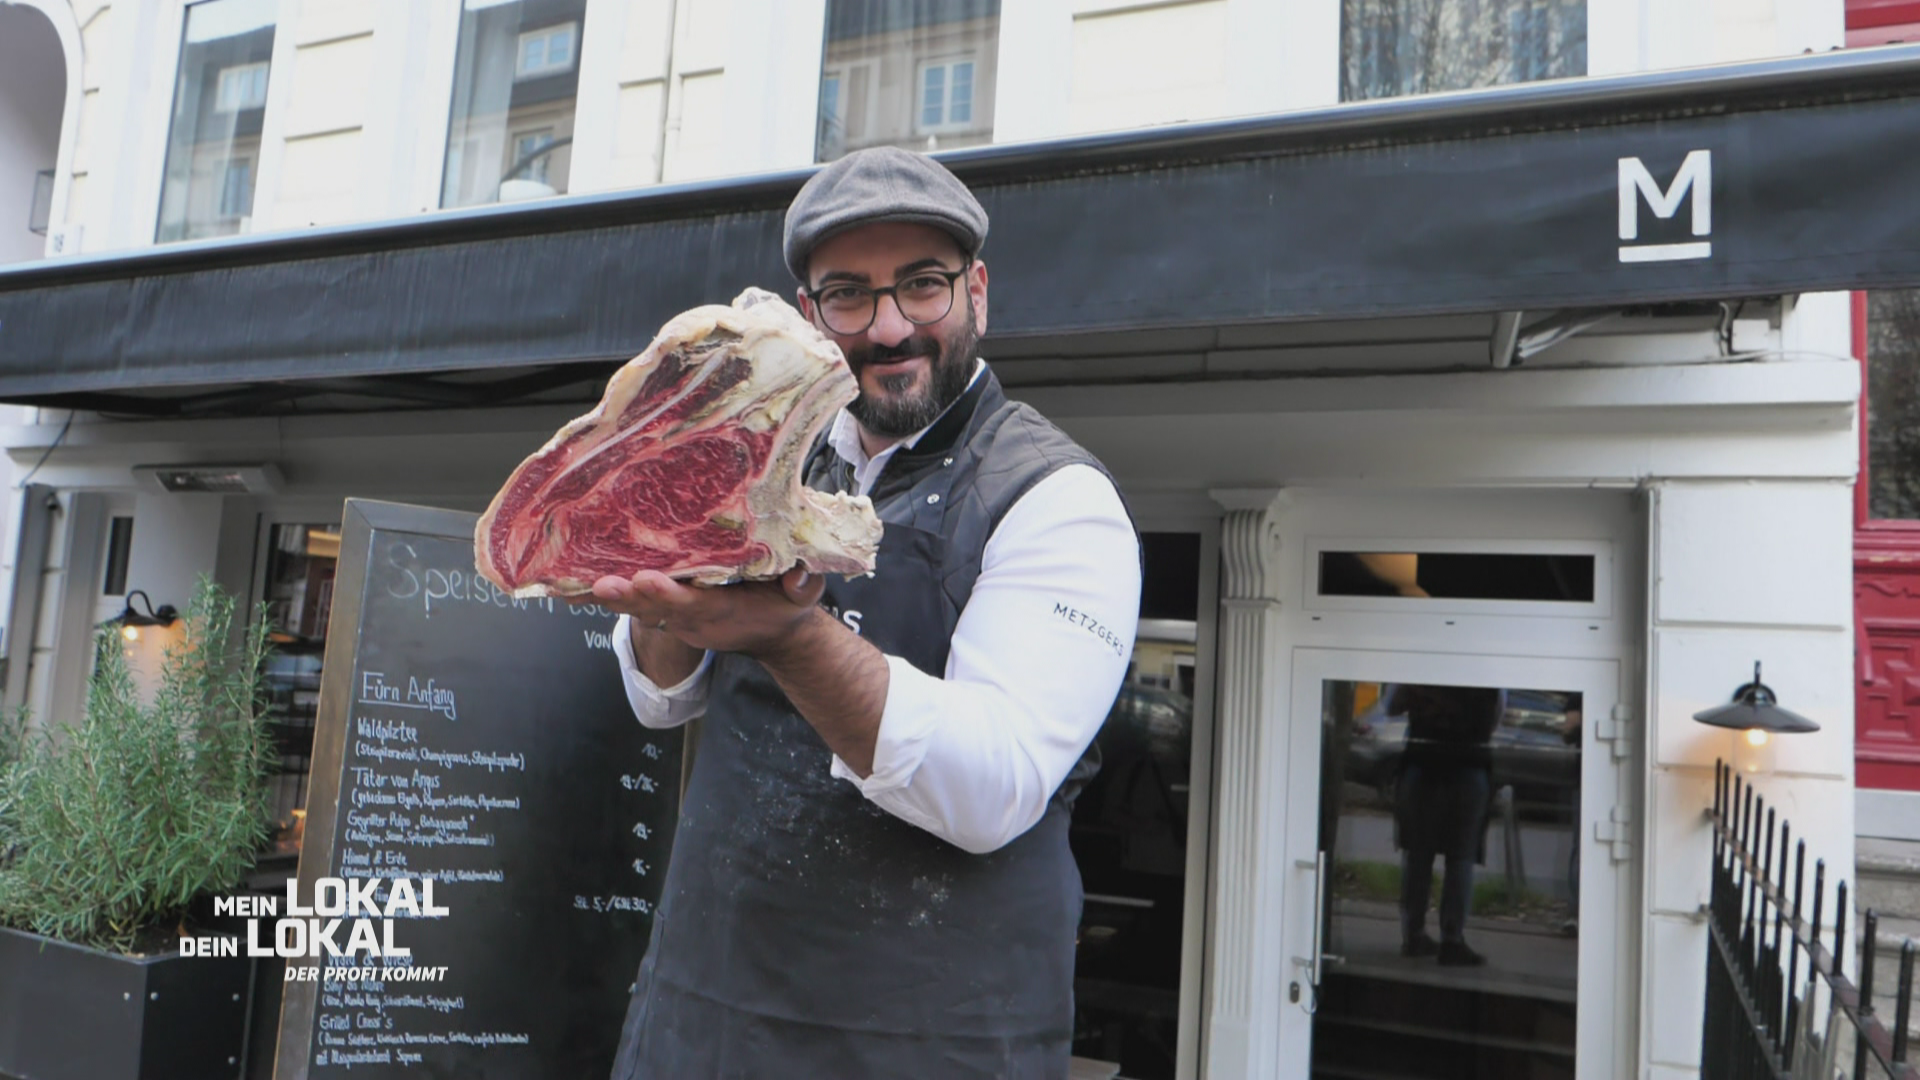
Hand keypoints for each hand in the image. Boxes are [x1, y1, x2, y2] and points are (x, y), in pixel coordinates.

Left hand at [589, 567, 826, 658]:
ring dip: (603, 598)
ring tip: (566, 585)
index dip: (669, 595)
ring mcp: (673, 618)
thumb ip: (804, 586)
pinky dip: (599, 594)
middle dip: (626, 596)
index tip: (647, 581)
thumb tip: (800, 576)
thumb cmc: (784, 607)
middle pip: (653, 608)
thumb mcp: (803, 598)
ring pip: (635, 607)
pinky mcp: (663, 611)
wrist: (771, 633)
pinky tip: (564, 583)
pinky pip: (629, 602)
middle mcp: (690, 618)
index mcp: (721, 611)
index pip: (692, 605)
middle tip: (600, 584)